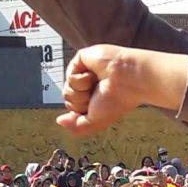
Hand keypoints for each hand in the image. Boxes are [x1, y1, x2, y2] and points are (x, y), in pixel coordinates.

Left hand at [57, 46, 187, 135]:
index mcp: (92, 97)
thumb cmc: (118, 100)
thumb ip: (76, 126)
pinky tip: (95, 74)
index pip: (73, 108)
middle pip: (68, 99)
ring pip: (66, 90)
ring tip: (98, 84)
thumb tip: (59, 121)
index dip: (81, 111)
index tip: (97, 107)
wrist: (128, 81)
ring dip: (83, 92)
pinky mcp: (81, 59)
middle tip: (99, 95)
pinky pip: (69, 76)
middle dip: (82, 102)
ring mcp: (84, 72)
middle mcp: (88, 85)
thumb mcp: (95, 122)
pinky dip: (82, 80)